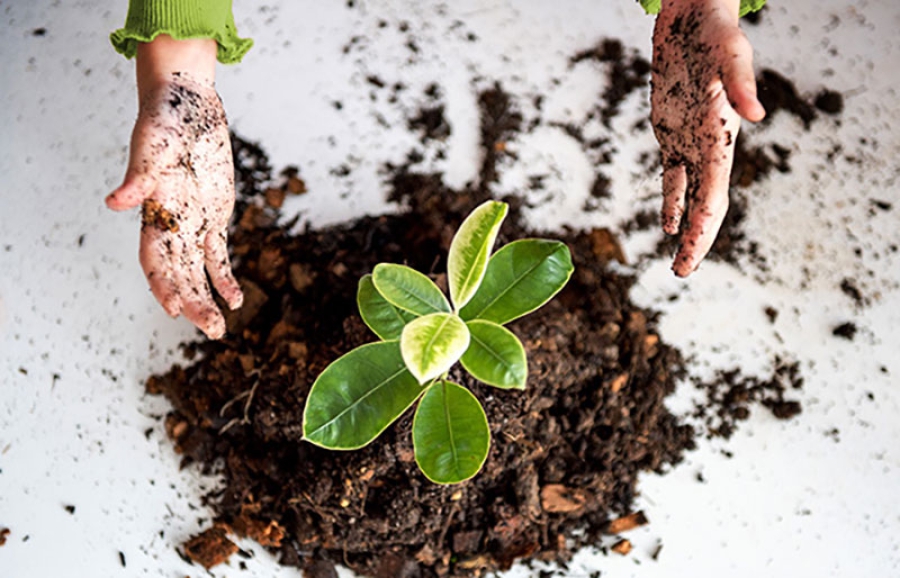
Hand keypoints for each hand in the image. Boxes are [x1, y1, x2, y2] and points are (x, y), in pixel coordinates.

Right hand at [107, 37, 242, 338]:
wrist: (189, 104)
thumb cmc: (166, 119)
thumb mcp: (153, 144)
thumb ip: (138, 176)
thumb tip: (115, 203)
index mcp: (154, 210)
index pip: (154, 258)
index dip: (162, 283)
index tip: (172, 309)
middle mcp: (171, 223)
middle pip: (178, 273)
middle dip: (192, 302)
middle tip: (210, 331)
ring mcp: (194, 222)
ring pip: (198, 271)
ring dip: (207, 299)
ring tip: (219, 328)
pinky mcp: (215, 216)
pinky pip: (218, 255)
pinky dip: (225, 278)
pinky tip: (236, 301)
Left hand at [651, 0, 764, 276]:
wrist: (692, 18)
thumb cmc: (713, 31)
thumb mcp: (727, 53)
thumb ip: (742, 82)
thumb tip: (754, 116)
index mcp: (719, 136)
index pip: (712, 194)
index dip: (701, 229)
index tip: (688, 258)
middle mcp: (708, 145)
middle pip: (704, 204)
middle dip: (695, 241)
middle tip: (681, 273)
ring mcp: (690, 141)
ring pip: (688, 195)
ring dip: (684, 228)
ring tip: (679, 261)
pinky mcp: (672, 132)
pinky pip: (672, 176)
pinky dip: (671, 201)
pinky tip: (668, 224)